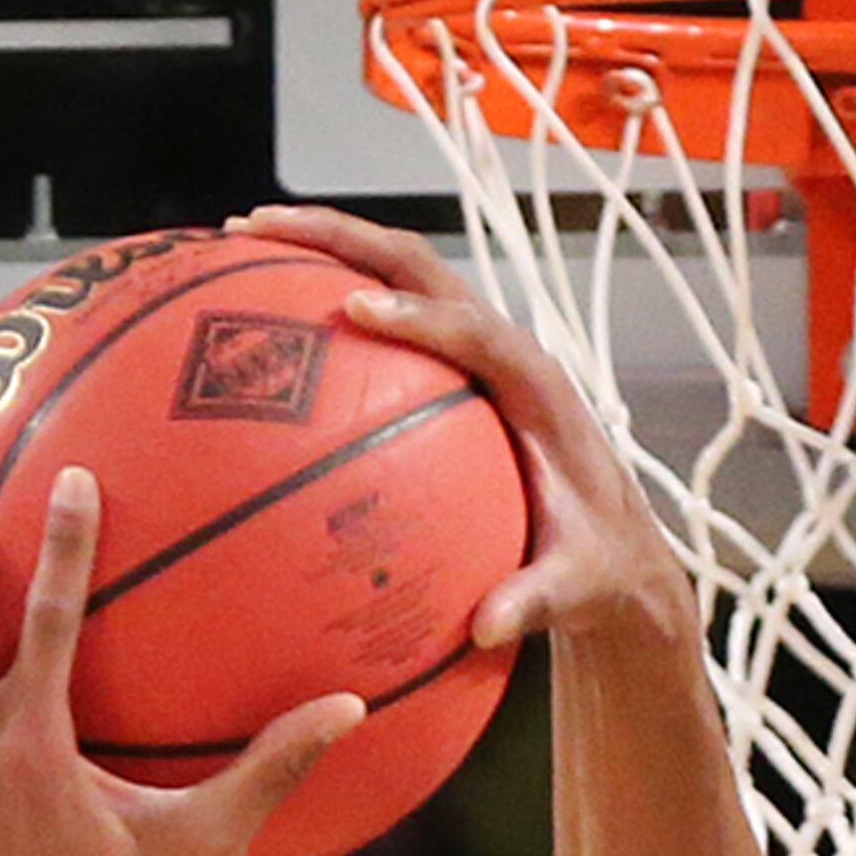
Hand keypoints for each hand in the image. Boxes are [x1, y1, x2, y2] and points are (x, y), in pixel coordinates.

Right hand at [232, 206, 697, 662]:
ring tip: (244, 242)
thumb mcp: (575, 588)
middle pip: (417, 265)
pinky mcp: (450, 364)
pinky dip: (327, 300)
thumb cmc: (594, 563)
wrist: (611, 547)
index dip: (420, 316)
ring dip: (323, 249)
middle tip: (260, 230)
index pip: (476, 332)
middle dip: (340, 239)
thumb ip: (537, 600)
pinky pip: (386, 319)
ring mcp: (474, 348)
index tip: (357, 309)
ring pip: (395, 273)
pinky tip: (265, 319)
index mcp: (537, 385)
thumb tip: (488, 625)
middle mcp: (503, 347)